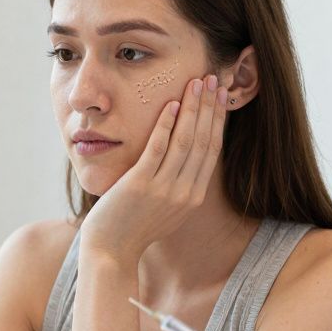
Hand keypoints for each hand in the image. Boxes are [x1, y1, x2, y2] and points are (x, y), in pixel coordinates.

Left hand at [79, 74, 227, 263]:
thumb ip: (179, 187)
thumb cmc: (133, 227)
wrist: (111, 251)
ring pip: (186, 141)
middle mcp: (185, 192)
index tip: (220, 97)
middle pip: (204, 141)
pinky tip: (170, 105)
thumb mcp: (166, 210)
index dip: (218, 120)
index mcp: (194, 197)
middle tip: (213, 79)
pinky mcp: (141, 185)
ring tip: (195, 83)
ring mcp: (164, 189)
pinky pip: (157, 148)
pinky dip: (166, 125)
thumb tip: (185, 162)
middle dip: (210, 107)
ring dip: (193, 108)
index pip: (212, 150)